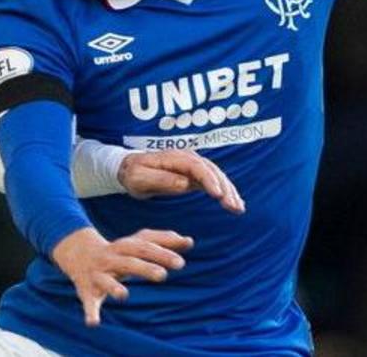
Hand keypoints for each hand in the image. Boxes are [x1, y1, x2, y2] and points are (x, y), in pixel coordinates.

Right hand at [50, 227, 192, 325]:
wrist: (78, 254)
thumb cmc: (118, 251)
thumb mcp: (137, 243)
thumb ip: (163, 240)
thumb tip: (189, 241)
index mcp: (125, 246)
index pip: (144, 245)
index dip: (161, 251)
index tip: (181, 259)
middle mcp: (111, 258)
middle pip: (128, 261)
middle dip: (144, 268)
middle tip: (163, 276)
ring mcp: (98, 274)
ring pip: (105, 281)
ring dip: (113, 288)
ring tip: (124, 296)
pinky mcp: (87, 291)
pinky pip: (88, 302)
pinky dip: (90, 312)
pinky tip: (93, 323)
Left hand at [118, 149, 244, 212]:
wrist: (128, 169)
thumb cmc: (132, 174)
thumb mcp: (140, 179)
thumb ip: (161, 180)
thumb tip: (184, 183)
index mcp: (174, 157)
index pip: (197, 167)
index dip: (210, 180)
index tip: (219, 196)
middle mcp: (187, 158)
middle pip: (212, 171)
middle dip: (226, 188)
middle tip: (235, 207)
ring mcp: (192, 165)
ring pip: (217, 176)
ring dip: (230, 191)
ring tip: (239, 208)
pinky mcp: (194, 174)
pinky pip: (214, 181)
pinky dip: (226, 191)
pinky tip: (235, 204)